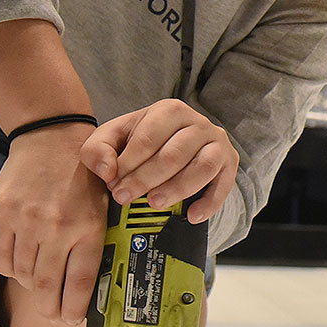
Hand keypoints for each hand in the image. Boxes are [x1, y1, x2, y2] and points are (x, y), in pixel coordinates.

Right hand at [0, 122, 106, 323]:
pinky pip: (2, 258)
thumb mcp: (104, 205)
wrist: (50, 138)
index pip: (79, 284)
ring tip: (39, 285)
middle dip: (50, 309)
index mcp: (87, 228)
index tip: (72, 319)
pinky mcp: (3, 216)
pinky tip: (20, 266)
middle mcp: (56, 230)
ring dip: (31, 286)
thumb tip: (95, 285)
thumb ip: (97, 241)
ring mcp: (27, 224)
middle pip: (47, 288)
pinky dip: (11, 269)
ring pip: (24, 276)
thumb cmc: (82, 175)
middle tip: (53, 314)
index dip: (74, 309)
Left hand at [79, 100, 237, 224]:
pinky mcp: (229, 164)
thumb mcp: (113, 139)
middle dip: (146, 179)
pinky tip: (192, 216)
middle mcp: (197, 123)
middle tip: (126, 198)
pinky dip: (209, 202)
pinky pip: (223, 184)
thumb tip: (108, 171)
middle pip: (174, 154)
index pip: (148, 137)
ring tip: (155, 203)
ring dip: (177, 189)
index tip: (113, 184)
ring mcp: (216, 143)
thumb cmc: (141, 142)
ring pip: (201, 168)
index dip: (129, 164)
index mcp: (169, 110)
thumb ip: (97, 150)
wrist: (175, 144)